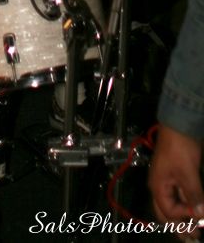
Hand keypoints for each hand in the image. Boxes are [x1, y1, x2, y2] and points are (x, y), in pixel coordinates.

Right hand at [149, 125, 203, 239]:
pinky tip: (194, 209)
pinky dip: (185, 204)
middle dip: (178, 227)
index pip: (169, 212)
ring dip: (183, 216)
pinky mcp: (176, 175)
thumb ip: (193, 195)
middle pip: (165, 212)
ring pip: (173, 204)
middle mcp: (160, 186)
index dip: (184, 218)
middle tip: (191, 239)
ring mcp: (167, 180)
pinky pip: (179, 195)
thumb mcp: (188, 173)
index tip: (200, 219)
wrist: (179, 125)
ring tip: (195, 229)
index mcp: (158, 186)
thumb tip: (199, 215)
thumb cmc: (180, 149)